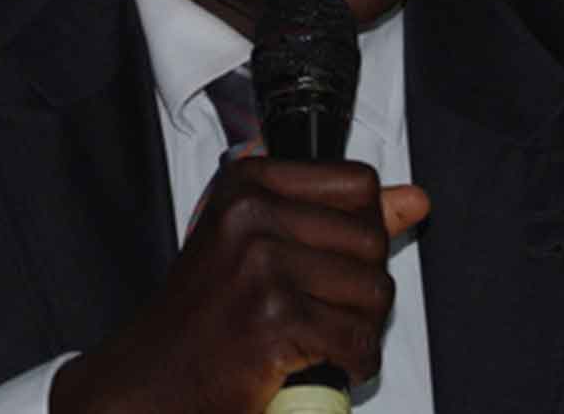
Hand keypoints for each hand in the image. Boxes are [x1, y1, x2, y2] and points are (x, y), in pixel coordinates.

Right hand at [49, 158, 429, 413]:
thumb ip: (340, 216)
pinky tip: (317, 360)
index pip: (359, 184)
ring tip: (315, 333)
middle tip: (318, 306)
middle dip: (360, 285)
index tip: (330, 256)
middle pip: (372, 239)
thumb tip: (411, 200)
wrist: (151, 380)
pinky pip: (359, 340)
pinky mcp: (274, 318)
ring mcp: (261, 264)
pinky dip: (351, 362)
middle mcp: (251, 215)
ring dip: (357, 326)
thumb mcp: (263, 244)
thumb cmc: (202, 315)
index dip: (359, 229)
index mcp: (249, 183)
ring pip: (374, 291)